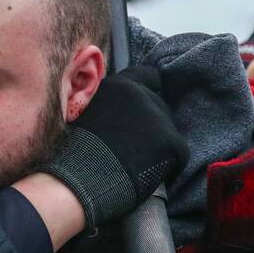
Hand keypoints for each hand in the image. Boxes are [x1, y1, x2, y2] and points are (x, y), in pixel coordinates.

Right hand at [42, 65, 188, 230]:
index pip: (148, 75)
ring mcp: (159, 117)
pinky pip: (178, 154)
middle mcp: (141, 95)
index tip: (143, 105)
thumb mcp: (84, 111)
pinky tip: (150, 176)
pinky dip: (169, 166)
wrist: (82, 177)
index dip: (149, 89)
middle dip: (150, 124)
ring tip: (138, 163)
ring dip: (158, 144)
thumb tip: (114, 109)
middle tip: (134, 145)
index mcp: (119, 85)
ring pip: (168, 130)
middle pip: (158, 106)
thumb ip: (106, 102)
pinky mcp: (172, 141)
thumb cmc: (75, 149)